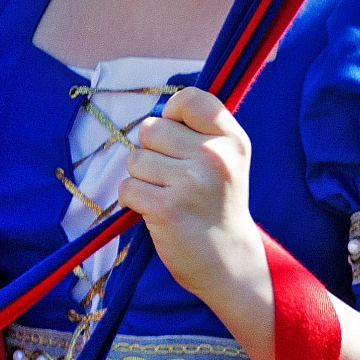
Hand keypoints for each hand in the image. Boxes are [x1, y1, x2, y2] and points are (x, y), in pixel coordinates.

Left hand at [120, 87, 268, 313]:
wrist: (228, 260)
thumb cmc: (217, 204)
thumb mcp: (228, 159)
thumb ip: (199, 129)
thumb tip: (158, 112)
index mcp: (231, 139)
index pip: (188, 99)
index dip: (172, 114)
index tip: (178, 139)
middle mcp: (214, 157)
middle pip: (151, 129)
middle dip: (152, 152)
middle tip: (174, 178)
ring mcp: (190, 183)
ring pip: (135, 159)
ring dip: (142, 178)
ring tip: (168, 196)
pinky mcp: (166, 209)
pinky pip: (127, 187)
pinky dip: (133, 200)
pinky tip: (156, 211)